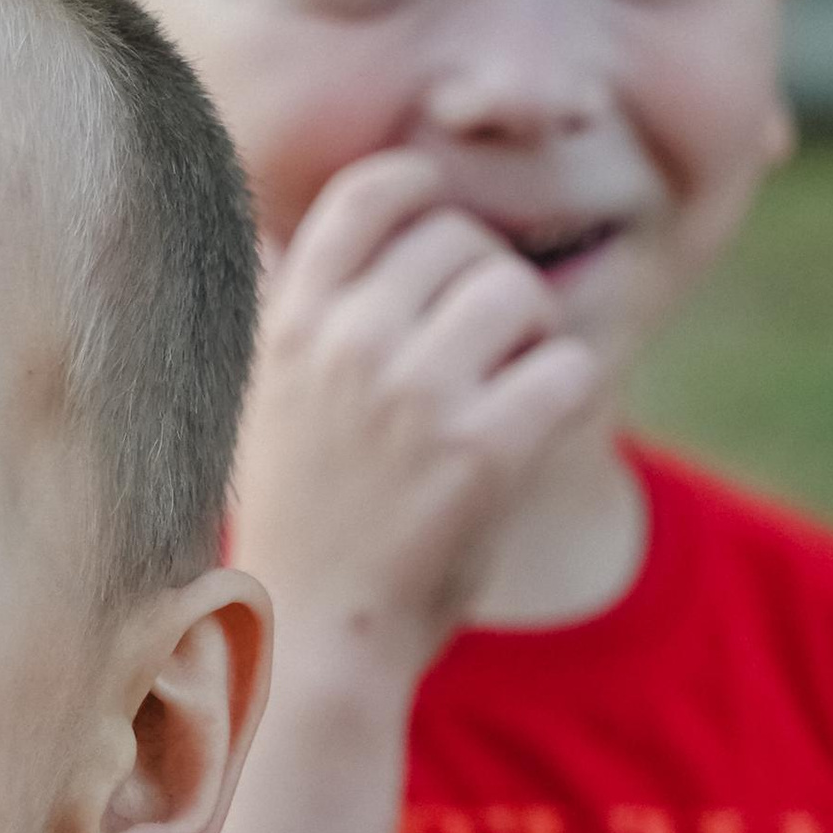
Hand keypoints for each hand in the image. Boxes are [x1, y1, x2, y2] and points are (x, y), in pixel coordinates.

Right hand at [231, 151, 599, 668]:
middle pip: (461, 239)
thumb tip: (266, 231)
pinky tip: (533, 430)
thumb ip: (275, 312)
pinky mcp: (480, 451)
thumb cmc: (300, 522)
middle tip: (483, 352)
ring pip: (520, 292)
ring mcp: (413, 396)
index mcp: (292, 324)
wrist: (313, 639)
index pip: (371, 193)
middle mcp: (347, 346)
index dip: (423, 192)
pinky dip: (567, 394)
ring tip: (507, 389)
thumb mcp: (263, 405)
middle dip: (487, 284)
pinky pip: (568, 366)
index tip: (443, 230)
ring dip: (532, 335)